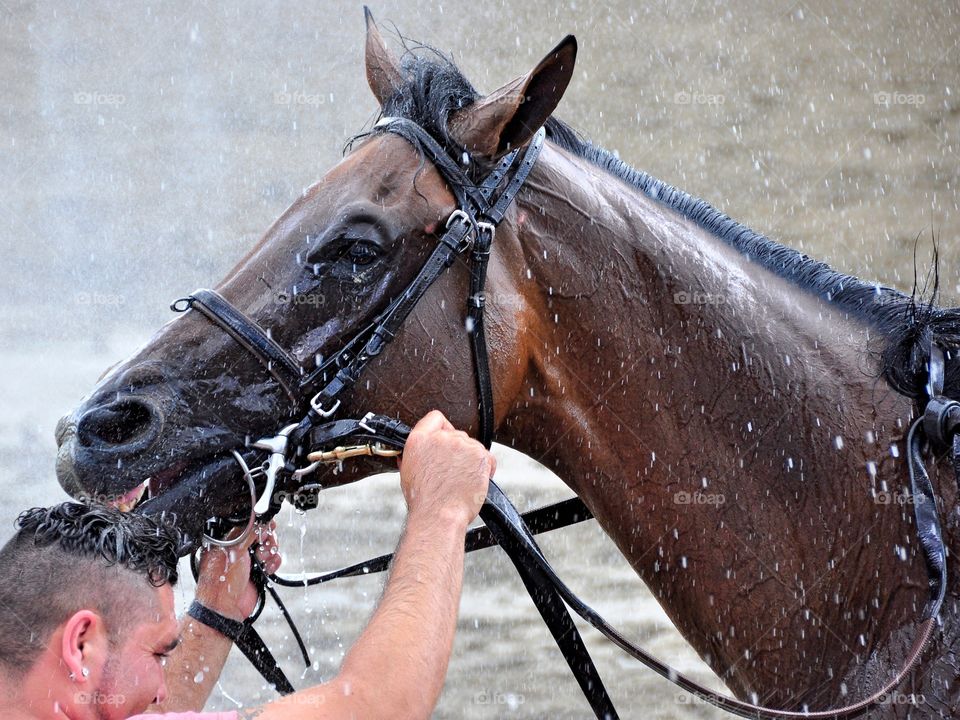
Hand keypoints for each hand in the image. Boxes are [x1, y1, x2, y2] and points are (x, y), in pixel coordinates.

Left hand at [194, 522, 281, 621]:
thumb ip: (248, 531)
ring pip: (269, 545)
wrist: (225, 607)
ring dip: (271, 552)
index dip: (258, 523)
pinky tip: (268, 568)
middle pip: (261, 532)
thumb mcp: (234, 549)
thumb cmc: (221, 580)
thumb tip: (260, 518)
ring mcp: (248, 559)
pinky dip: (274, 562)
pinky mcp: (258, 569)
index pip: (247, 523)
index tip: (265, 526)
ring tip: (264, 560)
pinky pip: (272, 560)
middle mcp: (237, 547)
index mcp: (226, 538)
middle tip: (265, 545)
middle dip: (267, 538)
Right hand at [398, 410, 494, 527]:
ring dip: (470, 459)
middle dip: (456, 450)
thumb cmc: (424, 500)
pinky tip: (474, 480)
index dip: (441, 429)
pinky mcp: (480, 455)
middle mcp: (441, 438)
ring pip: (472, 445)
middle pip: (456, 434)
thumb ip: (416, 452)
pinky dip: (485, 467)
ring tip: (461, 479)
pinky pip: (487, 456)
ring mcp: (462, 445)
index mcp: (419, 439)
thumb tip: (421, 449)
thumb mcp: (408, 470)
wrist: (439, 515)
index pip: (435, 418)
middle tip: (452, 471)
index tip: (444, 442)